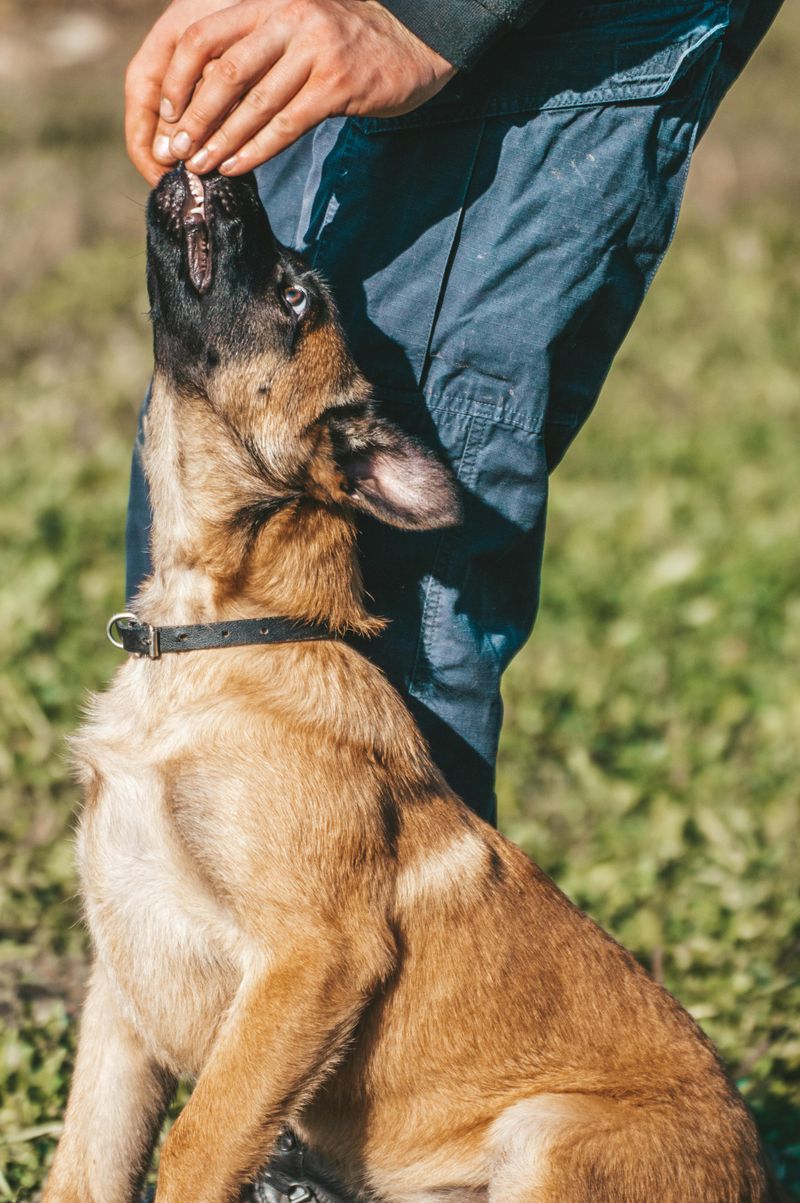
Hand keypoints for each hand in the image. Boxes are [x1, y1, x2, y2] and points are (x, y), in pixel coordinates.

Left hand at [125, 0, 455, 184]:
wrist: (413, 45)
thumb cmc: (345, 46)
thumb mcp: (295, 30)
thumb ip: (255, 49)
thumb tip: (202, 96)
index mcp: (267, 1)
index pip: (203, 36)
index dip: (179, 78)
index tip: (167, 113)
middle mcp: (288, 16)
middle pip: (224, 73)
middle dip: (195, 118)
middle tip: (177, 151)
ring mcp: (314, 49)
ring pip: (254, 104)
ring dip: (222, 141)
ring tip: (201, 167)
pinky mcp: (338, 84)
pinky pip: (286, 124)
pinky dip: (256, 150)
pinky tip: (237, 167)